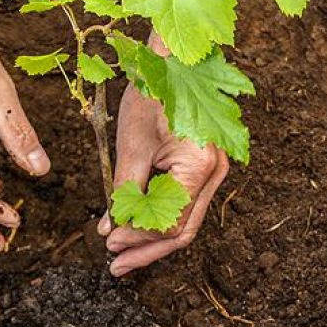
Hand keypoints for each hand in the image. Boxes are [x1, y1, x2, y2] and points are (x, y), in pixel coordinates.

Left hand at [96, 34, 228, 275]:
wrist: (172, 60)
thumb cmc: (152, 93)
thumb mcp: (132, 145)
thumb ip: (123, 191)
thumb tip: (111, 229)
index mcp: (201, 167)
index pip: (170, 224)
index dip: (138, 240)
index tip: (109, 245)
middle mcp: (217, 173)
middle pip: (184, 231)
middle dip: (147, 250)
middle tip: (116, 266)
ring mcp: (215, 171)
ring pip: (186, 221)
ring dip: (153, 239)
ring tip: (122, 253)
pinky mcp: (205, 167)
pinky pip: (185, 204)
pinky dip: (161, 218)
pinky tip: (137, 227)